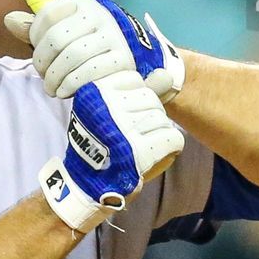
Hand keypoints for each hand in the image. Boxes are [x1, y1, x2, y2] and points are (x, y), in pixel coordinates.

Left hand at [5, 0, 184, 102]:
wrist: (135, 62)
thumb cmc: (91, 46)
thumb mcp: (66, 33)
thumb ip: (37, 30)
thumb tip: (9, 20)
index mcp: (83, 1)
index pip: (47, 15)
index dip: (35, 38)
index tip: (38, 54)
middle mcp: (101, 13)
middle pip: (57, 38)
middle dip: (42, 62)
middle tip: (43, 76)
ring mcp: (114, 35)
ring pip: (71, 56)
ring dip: (54, 77)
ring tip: (52, 88)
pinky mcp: (123, 59)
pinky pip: (87, 72)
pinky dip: (70, 85)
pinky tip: (65, 92)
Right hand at [38, 70, 184, 232]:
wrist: (85, 185)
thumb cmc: (99, 143)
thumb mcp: (107, 109)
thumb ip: (138, 90)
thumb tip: (167, 74)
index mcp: (94, 91)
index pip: (134, 81)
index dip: (133, 99)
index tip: (119, 117)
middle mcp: (106, 107)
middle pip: (151, 100)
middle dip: (147, 117)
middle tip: (129, 136)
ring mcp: (123, 129)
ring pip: (162, 119)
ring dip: (156, 133)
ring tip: (138, 146)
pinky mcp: (139, 151)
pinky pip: (173, 138)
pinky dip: (168, 148)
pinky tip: (152, 154)